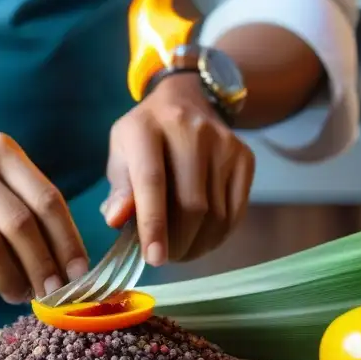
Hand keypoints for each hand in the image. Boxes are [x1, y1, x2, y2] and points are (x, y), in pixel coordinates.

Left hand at [103, 74, 254, 264]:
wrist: (186, 101)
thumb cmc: (145, 138)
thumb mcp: (121, 154)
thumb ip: (119, 189)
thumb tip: (115, 220)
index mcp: (146, 128)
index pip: (152, 181)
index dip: (153, 223)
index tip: (153, 258)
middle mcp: (189, 130)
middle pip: (191, 204)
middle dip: (178, 242)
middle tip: (165, 257)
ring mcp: (223, 143)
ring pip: (216, 213)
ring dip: (198, 244)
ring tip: (182, 249)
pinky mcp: (244, 157)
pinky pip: (235, 211)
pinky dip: (218, 235)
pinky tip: (202, 238)